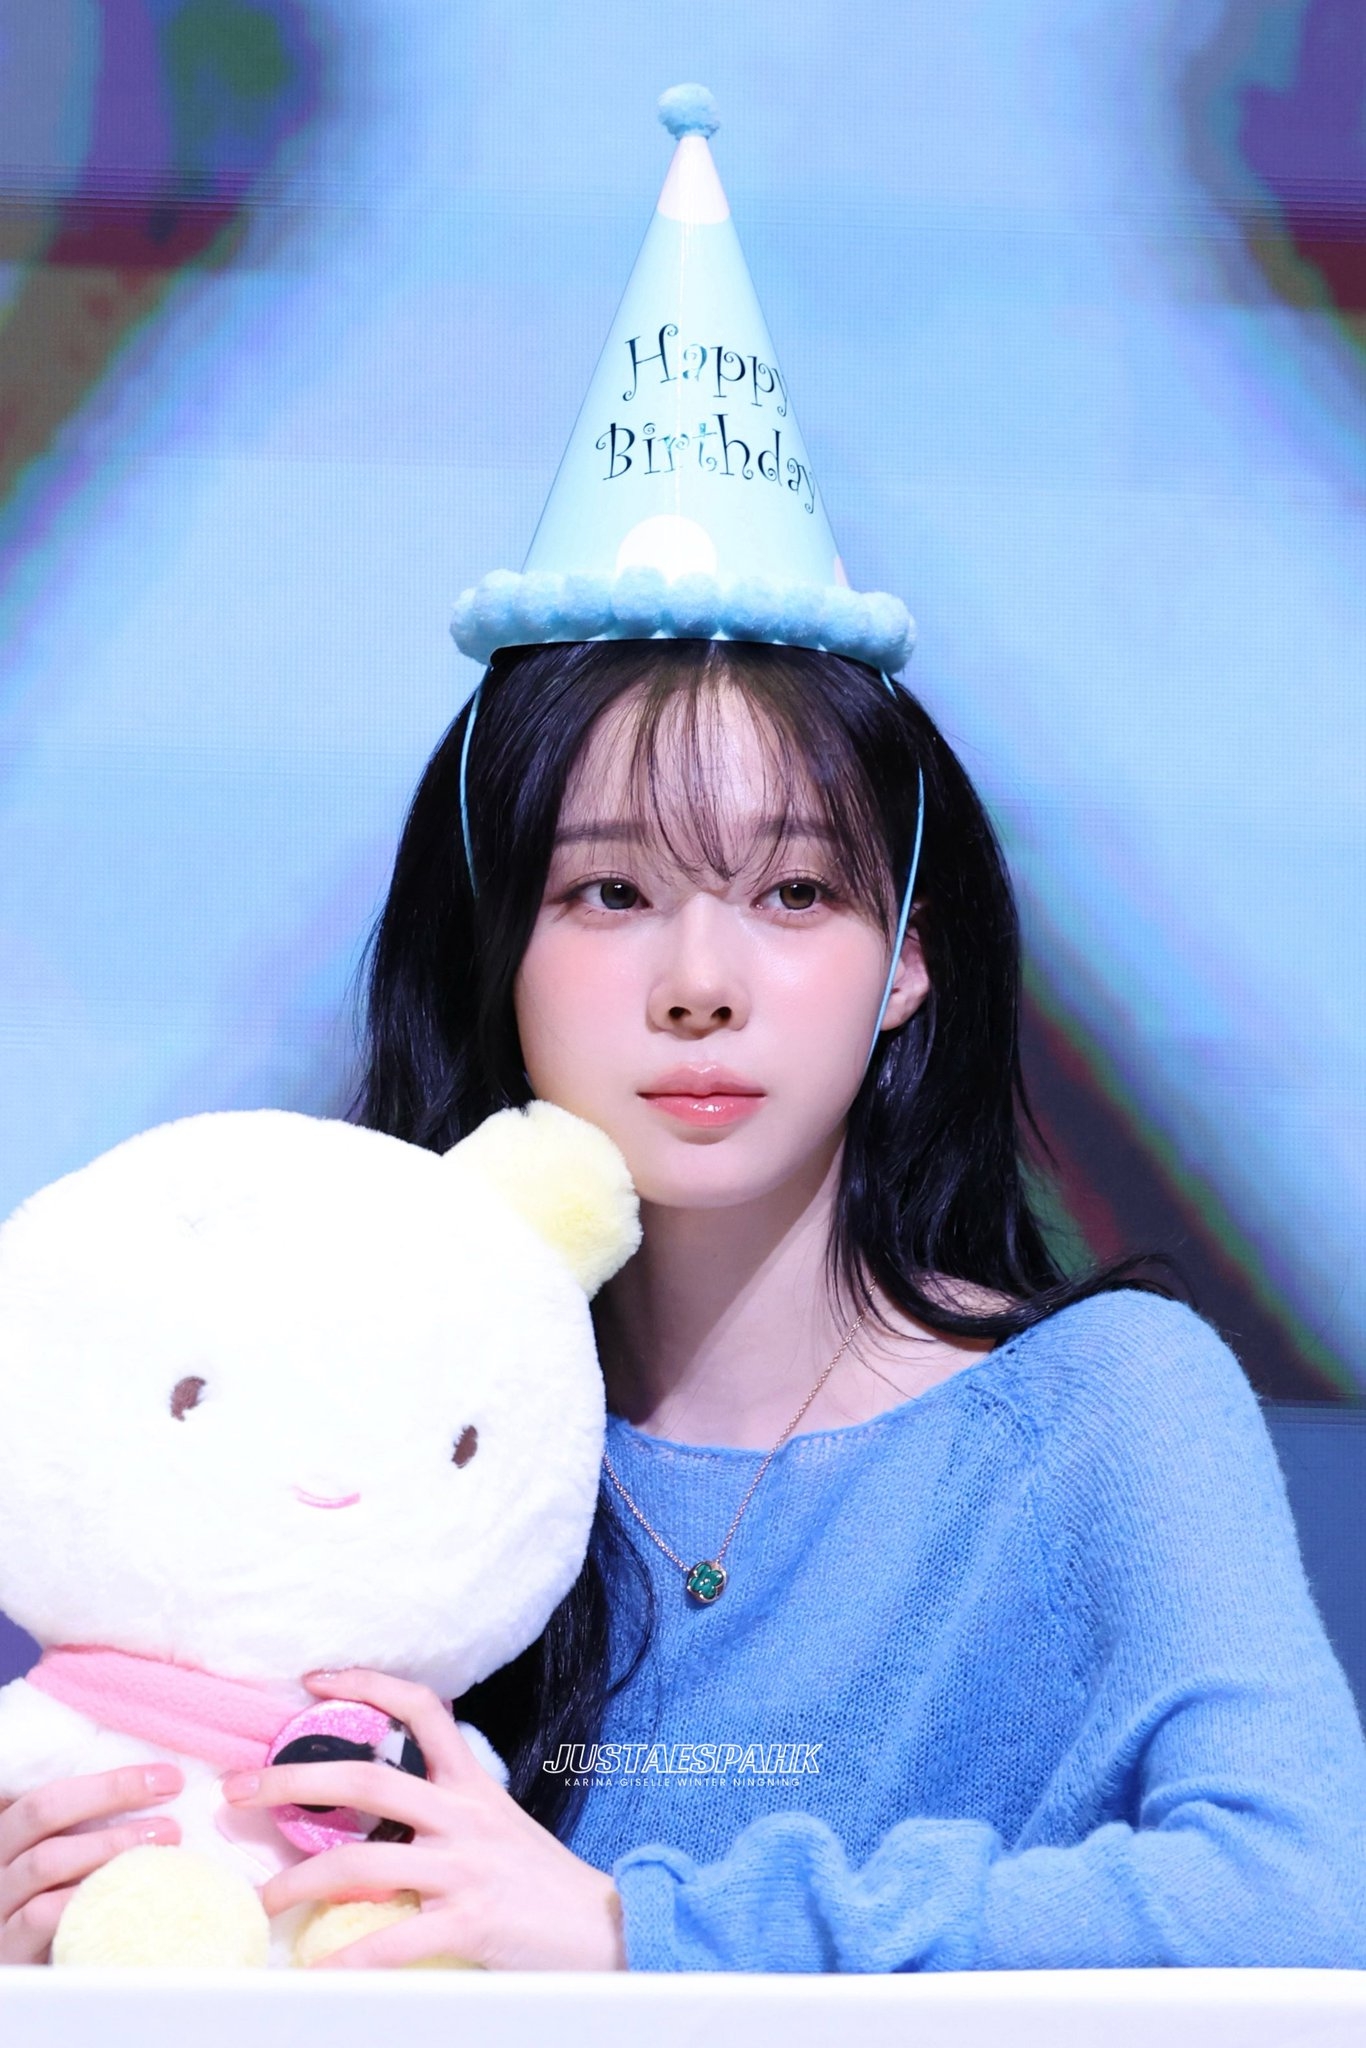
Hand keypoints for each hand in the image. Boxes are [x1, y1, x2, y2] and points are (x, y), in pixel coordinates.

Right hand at [0, 1764, 183, 1963]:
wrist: (40, 1970)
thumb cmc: (66, 1902)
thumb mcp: (73, 1857)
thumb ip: (95, 1826)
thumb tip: (164, 1792)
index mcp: (15, 1830)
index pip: (53, 1788)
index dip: (111, 1780)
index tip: (167, 1779)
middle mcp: (0, 1860)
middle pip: (43, 1811)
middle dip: (111, 1796)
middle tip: (168, 1800)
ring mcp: (1, 1902)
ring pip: (44, 1860)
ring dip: (107, 1846)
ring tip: (160, 1843)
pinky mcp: (8, 1945)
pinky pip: (38, 1916)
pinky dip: (81, 1899)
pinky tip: (121, 1894)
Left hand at [222, 1670, 625, 1970]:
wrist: (605, 1926)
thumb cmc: (539, 1881)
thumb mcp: (495, 1826)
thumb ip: (444, 1813)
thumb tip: (379, 1816)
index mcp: (470, 1785)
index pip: (420, 1708)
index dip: (366, 1684)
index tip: (314, 1680)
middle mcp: (463, 1815)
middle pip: (367, 1780)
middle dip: (292, 1780)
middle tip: (238, 1789)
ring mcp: (464, 1867)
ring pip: (362, 1864)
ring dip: (299, 1881)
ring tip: (264, 1899)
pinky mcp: (469, 1921)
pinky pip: (392, 1940)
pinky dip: (346, 1961)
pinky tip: (314, 1974)